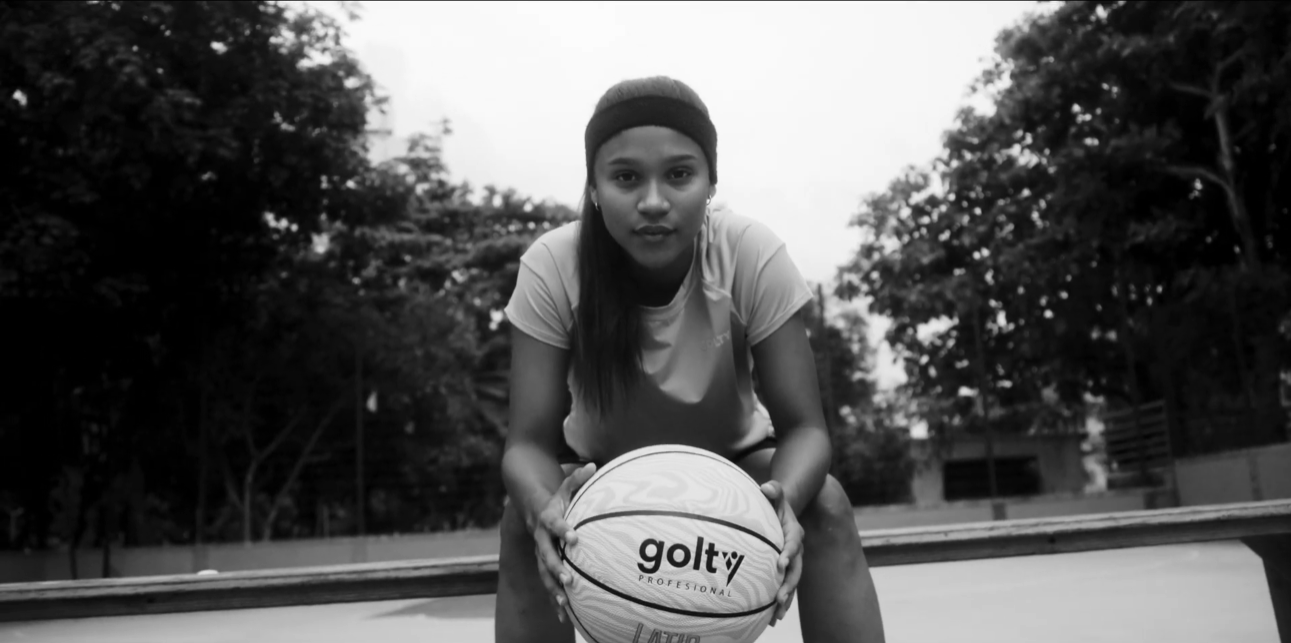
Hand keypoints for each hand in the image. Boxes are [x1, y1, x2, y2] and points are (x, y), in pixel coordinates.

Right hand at [525, 463, 596, 623]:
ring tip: (564, 603)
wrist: (530, 506)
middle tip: (568, 579)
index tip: (574, 538)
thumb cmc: (555, 497)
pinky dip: (555, 599)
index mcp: (547, 519)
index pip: (555, 524)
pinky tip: (565, 618)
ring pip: (544, 573)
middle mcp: (540, 538)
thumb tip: (593, 465)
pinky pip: (548, 583)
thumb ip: (578, 478)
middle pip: (545, 554)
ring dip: (553, 588)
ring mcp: (540, 552)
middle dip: (556, 567)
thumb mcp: (565, 485)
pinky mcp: (543, 564)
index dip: (563, 530)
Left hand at [760, 480, 802, 627]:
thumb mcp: (776, 493)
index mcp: (794, 533)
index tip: (780, 564)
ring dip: (786, 599)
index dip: (787, 553)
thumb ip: (773, 489)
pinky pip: (785, 586)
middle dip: (788, 585)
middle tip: (779, 598)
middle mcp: (796, 549)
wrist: (785, 510)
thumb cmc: (775, 502)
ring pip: (791, 582)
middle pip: (795, 569)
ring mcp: (792, 561)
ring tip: (777, 615)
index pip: (792, 544)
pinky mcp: (786, 569)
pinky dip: (781, 601)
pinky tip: (772, 617)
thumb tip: (766, 487)